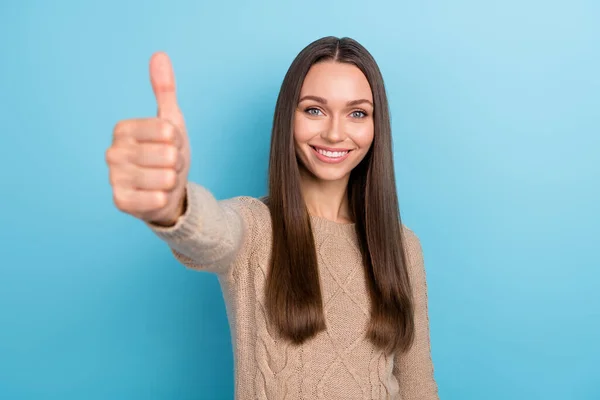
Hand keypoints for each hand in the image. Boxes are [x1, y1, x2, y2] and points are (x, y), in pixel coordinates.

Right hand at [106, 52, 190, 225]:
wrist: (167, 191)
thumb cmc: (167, 154)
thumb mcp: (171, 122)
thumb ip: (165, 90)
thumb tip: (159, 55)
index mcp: (123, 129)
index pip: (167, 130)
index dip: (177, 140)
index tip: (170, 145)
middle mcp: (113, 152)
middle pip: (168, 154)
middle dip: (177, 162)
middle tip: (168, 165)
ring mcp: (114, 178)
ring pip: (165, 177)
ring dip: (172, 180)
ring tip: (164, 179)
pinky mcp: (120, 202)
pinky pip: (156, 198)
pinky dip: (165, 198)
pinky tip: (158, 195)